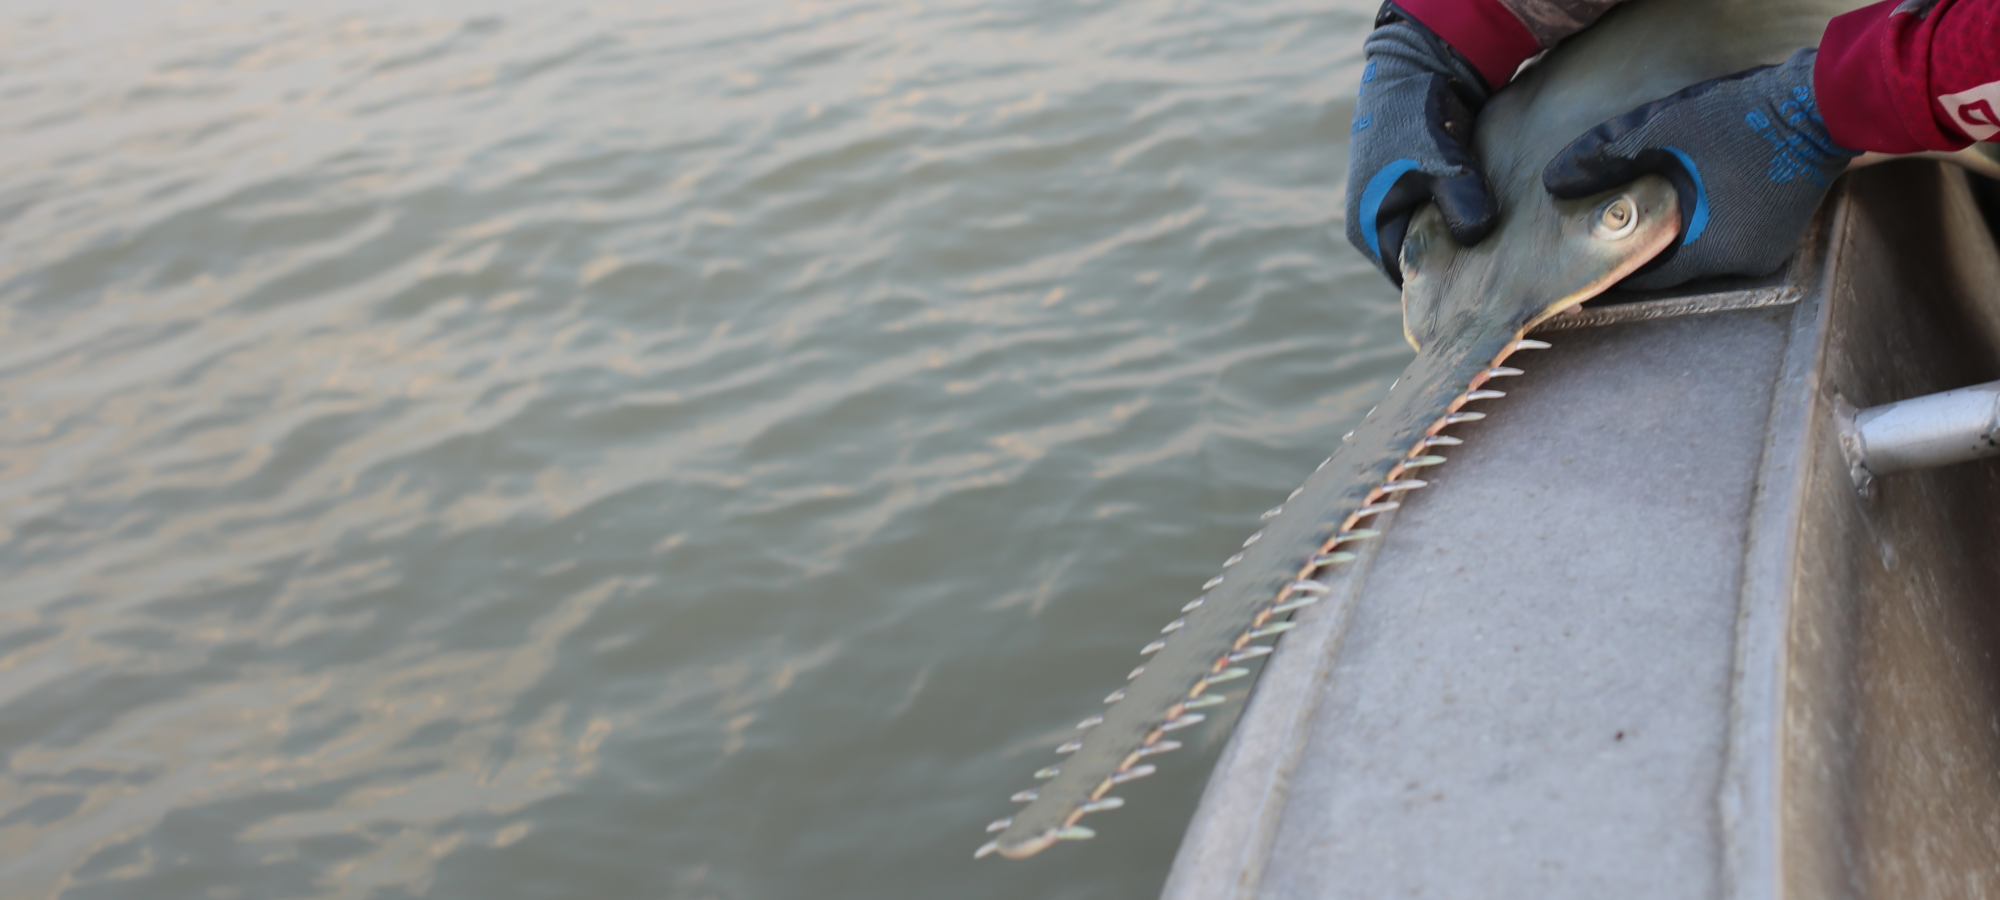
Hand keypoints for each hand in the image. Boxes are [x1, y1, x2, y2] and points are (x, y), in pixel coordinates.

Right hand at [1343, 10, 1497, 284]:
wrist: (1417, 63)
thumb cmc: (1417, 116)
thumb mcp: (1441, 162)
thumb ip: (1460, 203)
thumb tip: (1479, 238)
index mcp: (1367, 230)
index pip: (1409, 283)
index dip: (1447, 293)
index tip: (1488, 300)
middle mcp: (1376, 224)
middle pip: (1424, 264)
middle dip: (1460, 270)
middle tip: (1505, 280)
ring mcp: (1396, 205)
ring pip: (1438, 240)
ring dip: (1467, 240)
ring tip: (1507, 252)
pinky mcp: (1417, 188)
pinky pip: (1446, 217)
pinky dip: (1469, 218)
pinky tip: (1500, 219)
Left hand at [1543, 48, 1858, 290]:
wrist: (1817, 104)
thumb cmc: (1738, 118)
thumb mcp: (1660, 130)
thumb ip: (1604, 156)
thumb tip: (1555, 180)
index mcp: (1710, 251)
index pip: (1646, 278)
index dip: (1616, 268)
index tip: (1590, 260)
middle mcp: (1741, 265)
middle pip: (1675, 268)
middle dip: (1647, 250)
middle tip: (1617, 234)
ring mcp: (1767, 252)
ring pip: (1703, 256)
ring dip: (1679, 239)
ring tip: (1654, 217)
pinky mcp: (1781, 235)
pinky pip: (1730, 241)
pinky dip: (1708, 228)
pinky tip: (1695, 206)